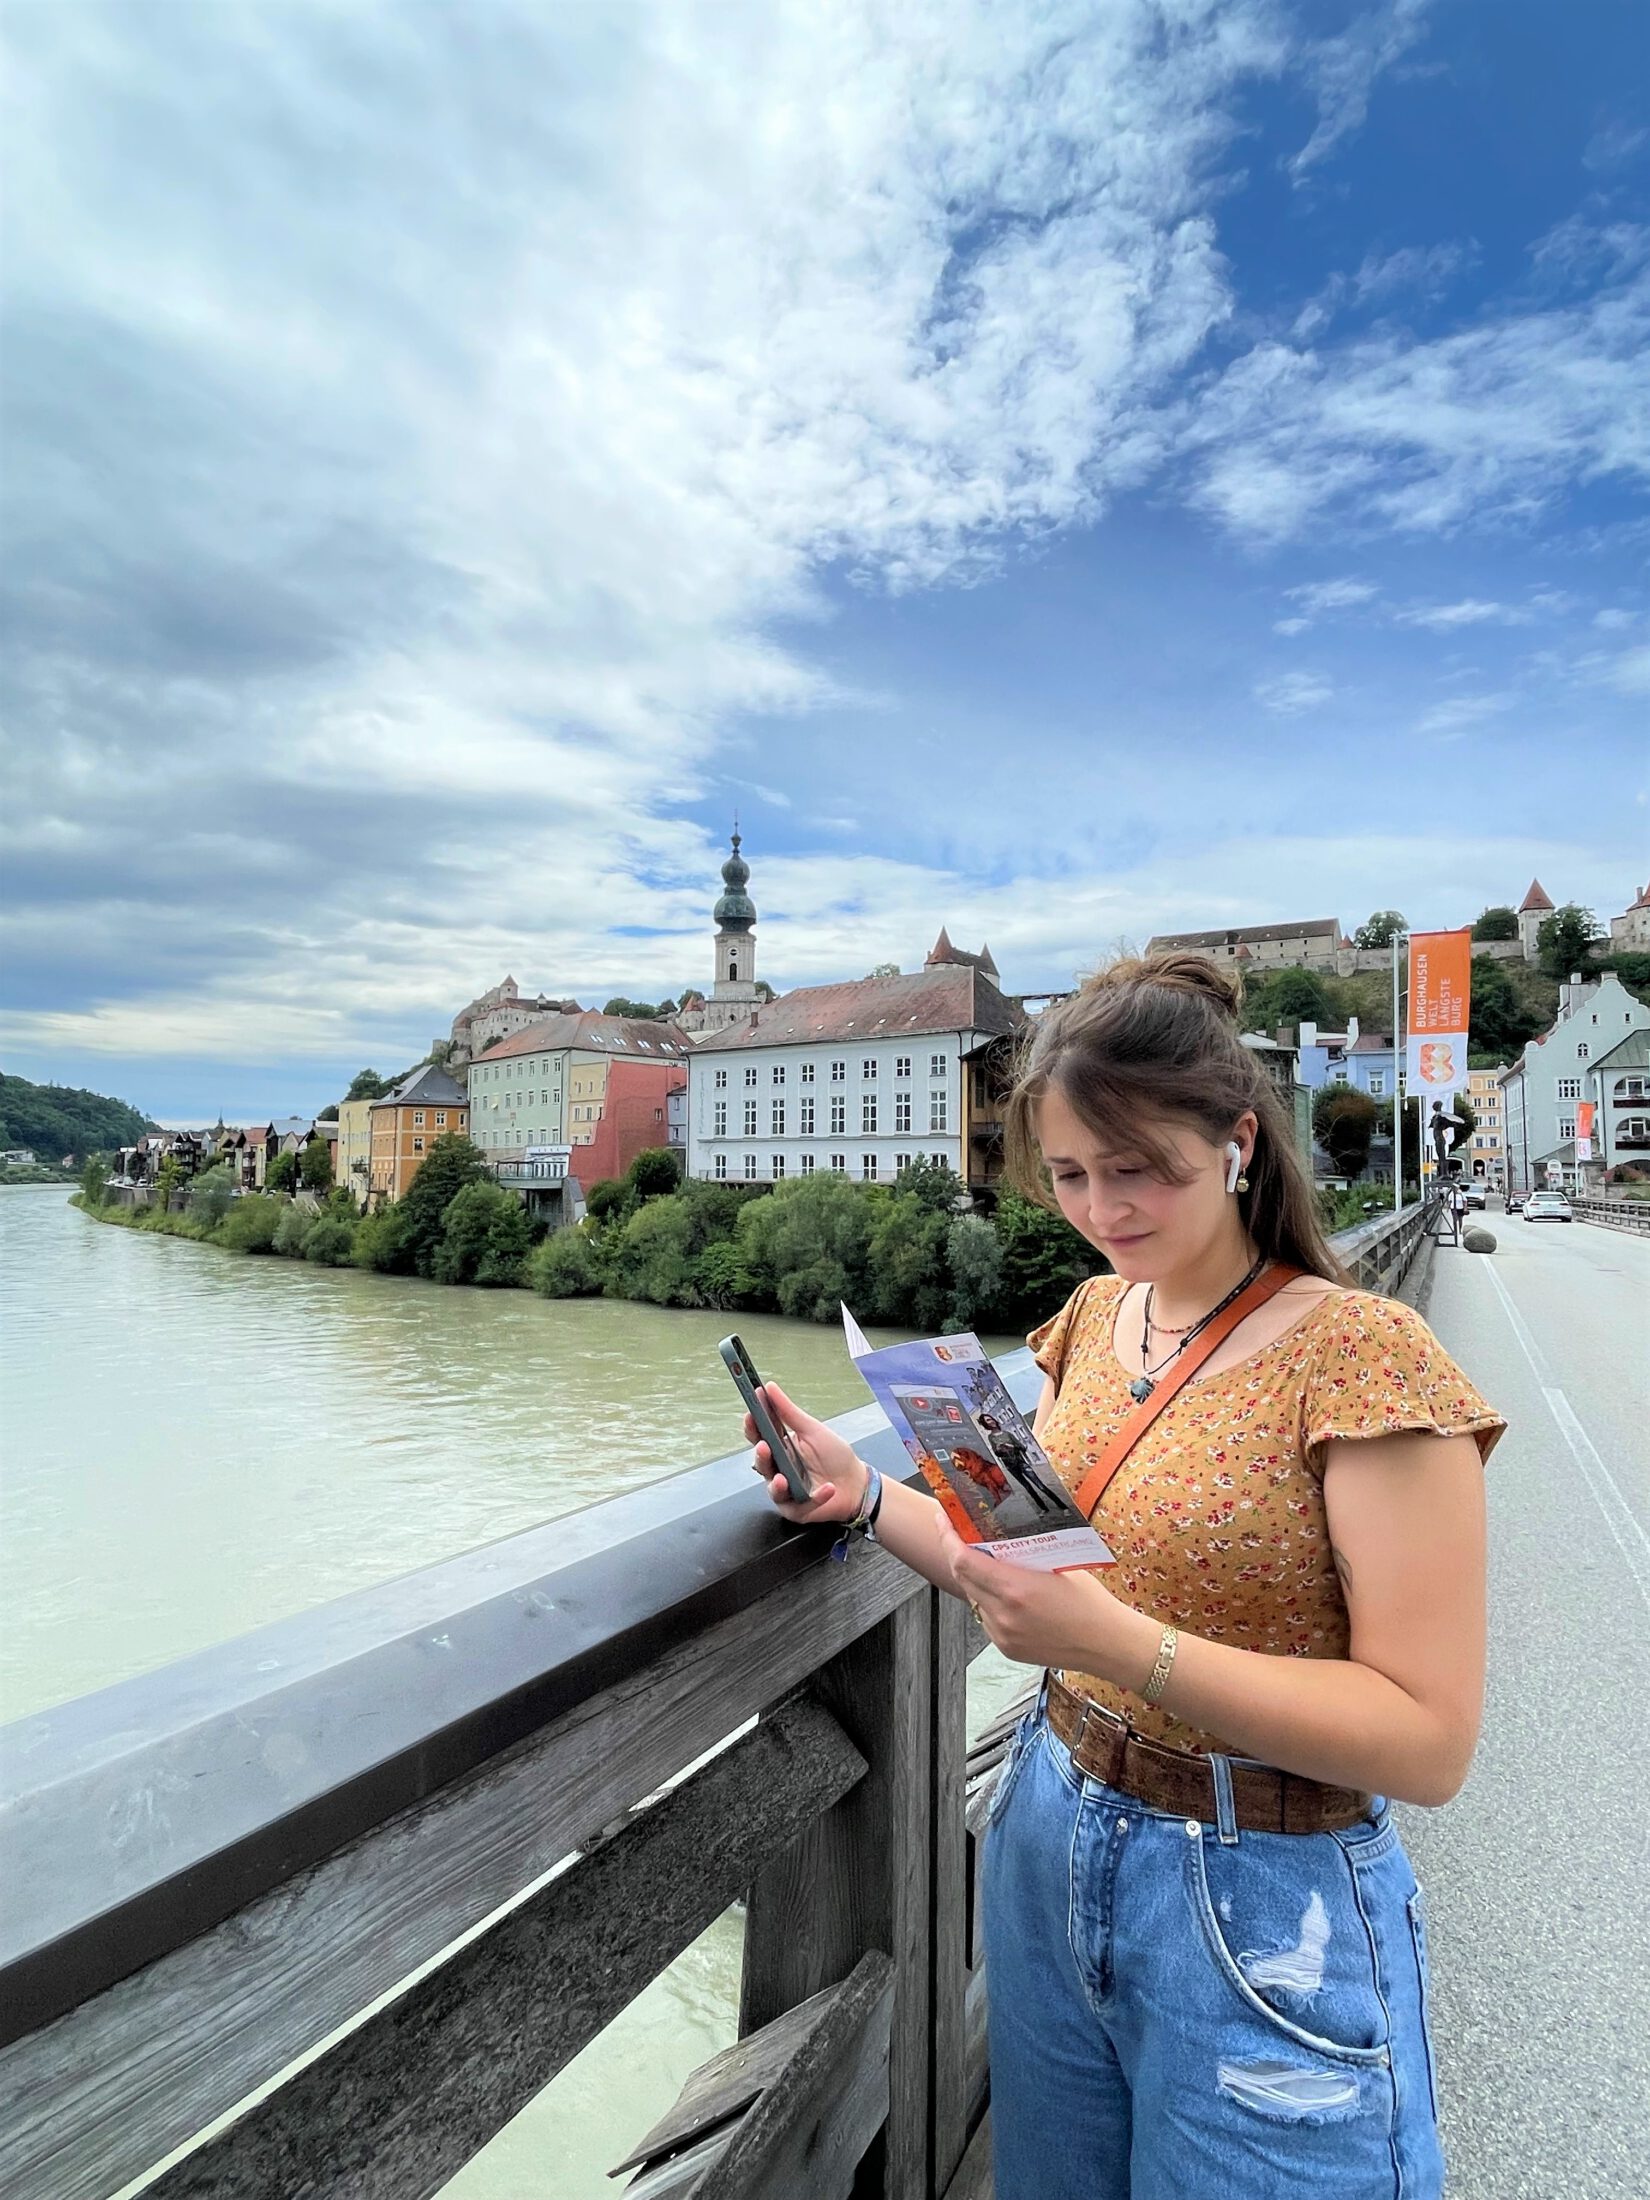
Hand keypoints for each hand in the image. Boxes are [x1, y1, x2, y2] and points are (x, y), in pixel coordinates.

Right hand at [745, 1380, 869, 1526]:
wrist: (856, 1482)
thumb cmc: (834, 1456)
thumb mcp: (812, 1430)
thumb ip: (789, 1411)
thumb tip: (770, 1388)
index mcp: (780, 1448)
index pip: (759, 1437)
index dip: (752, 1427)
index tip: (750, 1415)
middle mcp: (779, 1470)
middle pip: (762, 1464)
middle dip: (761, 1456)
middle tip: (764, 1447)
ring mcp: (786, 1492)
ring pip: (773, 1489)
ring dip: (776, 1484)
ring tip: (782, 1479)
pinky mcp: (797, 1510)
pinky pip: (799, 1505)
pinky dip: (815, 1497)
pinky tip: (827, 1488)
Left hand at [934, 1510, 1129, 1671]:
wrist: (1105, 1644)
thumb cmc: (1089, 1602)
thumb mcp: (1058, 1565)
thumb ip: (1024, 1554)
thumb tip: (1000, 1534)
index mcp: (1015, 1589)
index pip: (963, 1561)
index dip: (948, 1538)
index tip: (943, 1520)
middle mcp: (1003, 1614)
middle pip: (963, 1578)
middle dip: (957, 1553)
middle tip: (960, 1533)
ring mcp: (1002, 1634)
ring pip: (974, 1598)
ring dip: (975, 1579)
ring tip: (988, 1564)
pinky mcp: (1006, 1648)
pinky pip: (986, 1617)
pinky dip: (989, 1602)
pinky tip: (1007, 1593)